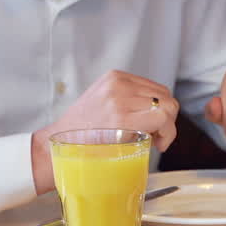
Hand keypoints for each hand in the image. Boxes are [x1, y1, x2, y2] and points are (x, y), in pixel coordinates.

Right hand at [31, 70, 178, 193]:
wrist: (57, 147)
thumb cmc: (82, 133)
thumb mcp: (103, 103)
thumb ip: (128, 100)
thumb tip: (159, 110)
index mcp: (115, 78)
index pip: (157, 89)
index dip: (162, 110)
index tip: (154, 128)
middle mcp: (119, 84)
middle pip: (166, 97)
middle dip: (167, 119)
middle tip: (155, 137)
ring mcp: (120, 100)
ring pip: (169, 107)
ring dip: (168, 128)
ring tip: (153, 141)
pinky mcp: (123, 119)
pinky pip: (163, 119)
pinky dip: (167, 134)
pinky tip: (156, 144)